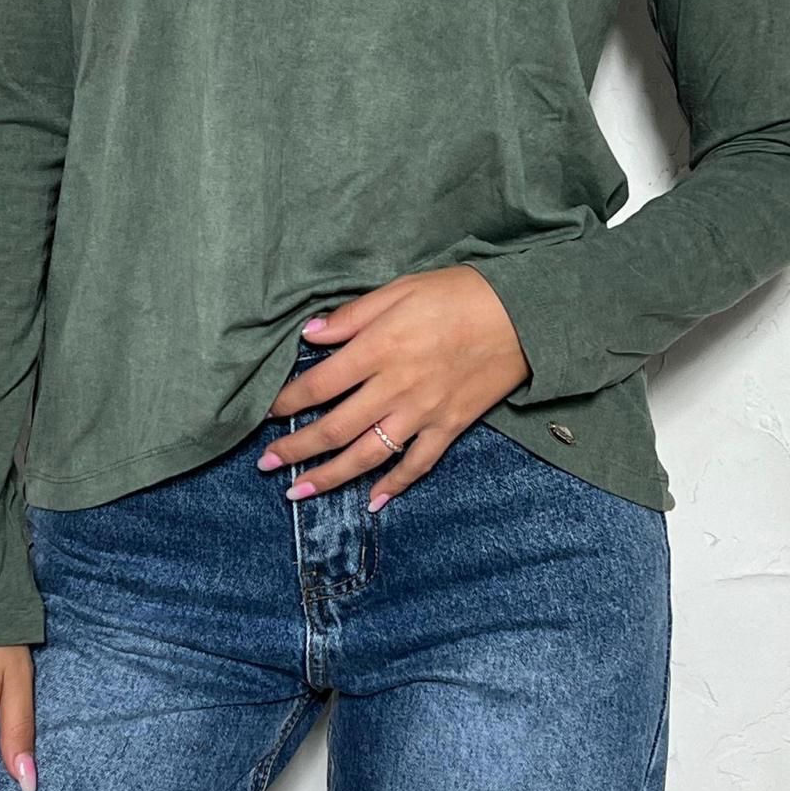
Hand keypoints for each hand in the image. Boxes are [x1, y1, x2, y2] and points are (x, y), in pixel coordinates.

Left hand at [260, 265, 530, 510]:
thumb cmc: (459, 294)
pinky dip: (393, 486)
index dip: (287, 402)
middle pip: (334, 427)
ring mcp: (423, 412)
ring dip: (329, 477)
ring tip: (298, 491)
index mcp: (379, 348)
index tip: (266, 413)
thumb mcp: (402, 289)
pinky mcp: (449, 426)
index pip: (319, 384)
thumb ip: (353, 315)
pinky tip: (372, 501)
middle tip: (267, 465)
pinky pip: (416, 465)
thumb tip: (310, 334)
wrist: (523, 314)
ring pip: (367, 454)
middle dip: (295, 449)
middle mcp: (395, 386)